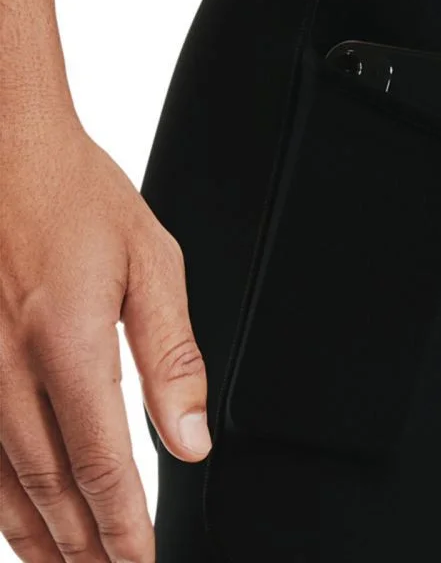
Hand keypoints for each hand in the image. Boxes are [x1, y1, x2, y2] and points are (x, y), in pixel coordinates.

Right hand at [0, 113, 209, 561]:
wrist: (6, 150)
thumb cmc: (78, 198)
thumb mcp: (150, 263)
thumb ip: (171, 355)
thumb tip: (189, 435)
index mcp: (68, 339)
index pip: (103, 461)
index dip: (125, 524)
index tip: (141, 561)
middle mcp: (7, 364)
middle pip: (50, 485)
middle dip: (85, 544)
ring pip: (1, 482)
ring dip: (38, 536)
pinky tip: (13, 520)